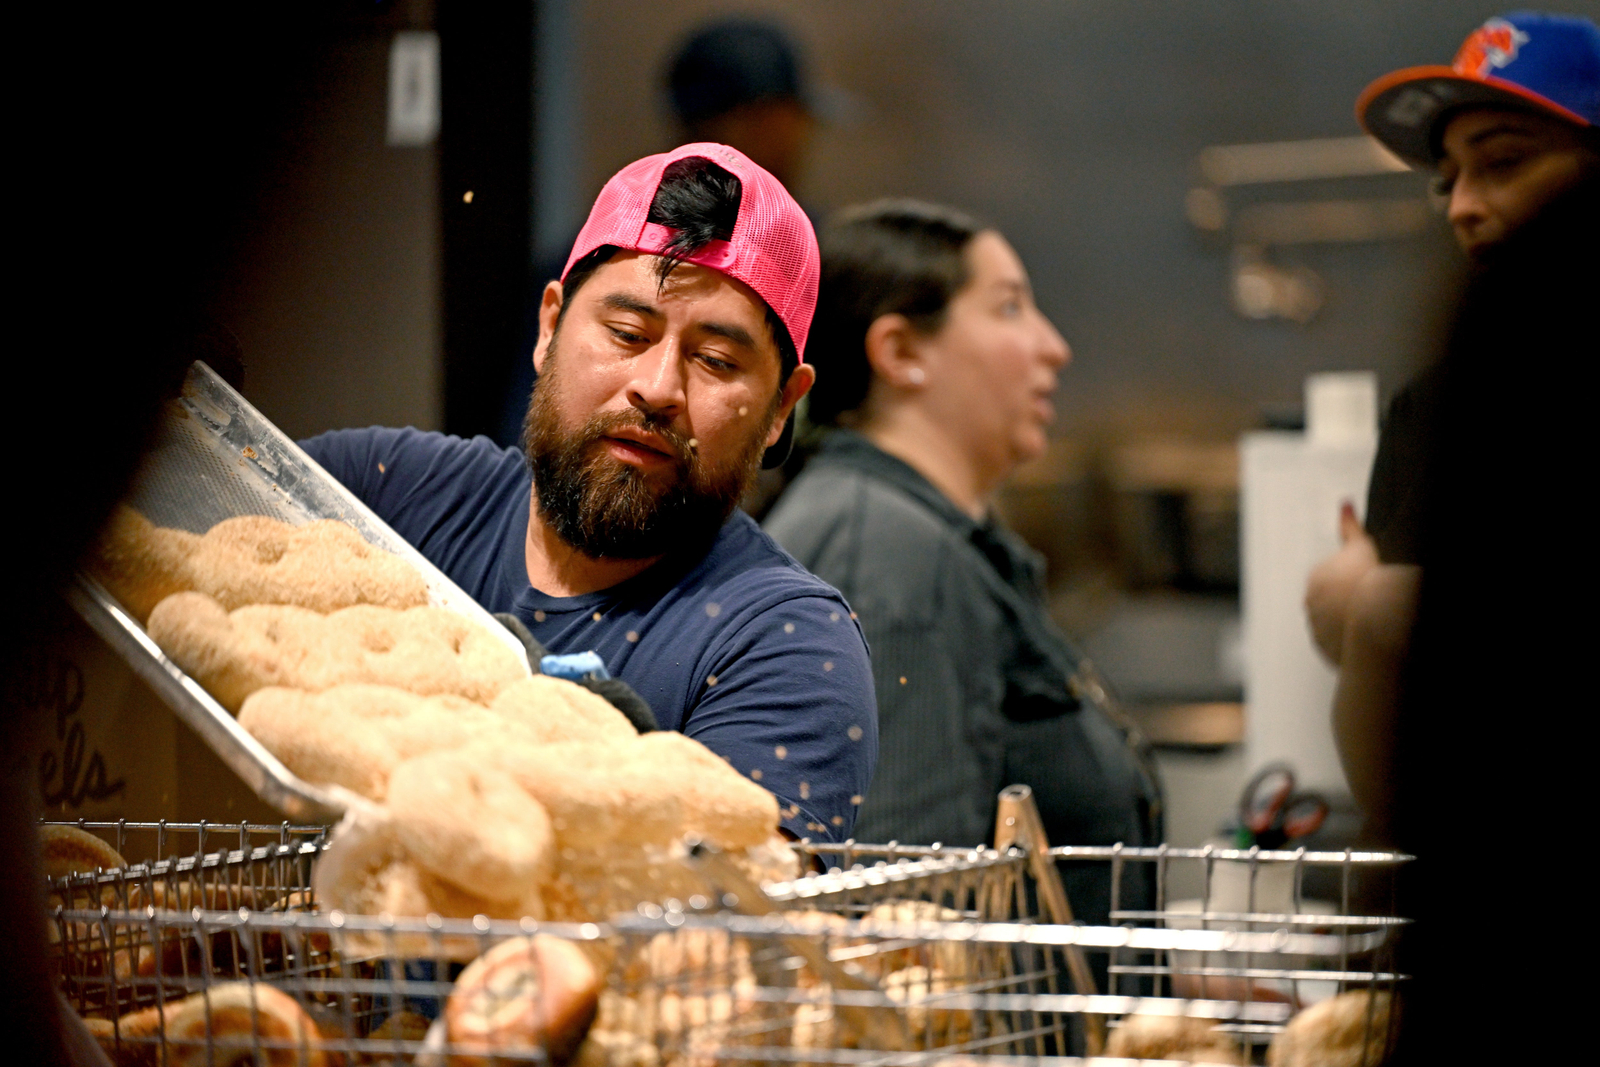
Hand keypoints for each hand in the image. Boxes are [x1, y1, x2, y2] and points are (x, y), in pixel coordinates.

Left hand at [1304, 502, 1377, 664]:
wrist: (1376, 617)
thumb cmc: (1371, 580)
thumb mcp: (1362, 546)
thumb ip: (1350, 525)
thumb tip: (1344, 503)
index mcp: (1317, 576)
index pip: (1337, 575)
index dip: (1358, 578)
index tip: (1370, 584)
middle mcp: (1310, 601)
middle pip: (1335, 598)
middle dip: (1351, 599)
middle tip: (1375, 601)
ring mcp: (1317, 625)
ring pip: (1337, 621)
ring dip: (1350, 621)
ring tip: (1373, 620)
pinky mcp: (1326, 646)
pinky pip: (1338, 643)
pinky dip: (1350, 641)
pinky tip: (1367, 637)